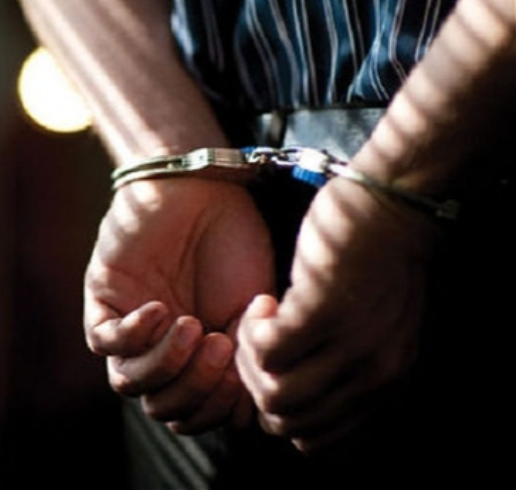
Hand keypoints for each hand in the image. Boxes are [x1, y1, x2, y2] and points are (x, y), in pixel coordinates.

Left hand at [84, 178, 273, 432]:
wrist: (206, 187)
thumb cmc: (233, 241)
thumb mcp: (253, 308)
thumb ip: (249, 359)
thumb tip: (243, 415)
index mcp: (196, 358)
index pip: (194, 413)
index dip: (217, 408)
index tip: (243, 377)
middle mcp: (159, 349)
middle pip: (160, 406)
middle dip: (195, 389)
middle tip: (221, 347)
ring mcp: (129, 326)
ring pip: (128, 383)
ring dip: (167, 365)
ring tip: (194, 327)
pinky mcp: (104, 298)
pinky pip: (103, 340)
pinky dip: (133, 335)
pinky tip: (161, 308)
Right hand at [236, 178, 440, 451]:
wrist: (398, 206)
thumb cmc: (379, 260)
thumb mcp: (376, 331)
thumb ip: (347, 369)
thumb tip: (294, 396)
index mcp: (385, 385)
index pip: (319, 441)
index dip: (281, 412)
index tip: (274, 371)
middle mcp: (371, 376)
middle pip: (288, 423)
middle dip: (256, 387)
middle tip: (256, 343)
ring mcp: (350, 346)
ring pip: (272, 393)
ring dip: (249, 359)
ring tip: (258, 322)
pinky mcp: (324, 312)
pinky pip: (266, 349)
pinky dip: (252, 328)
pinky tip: (265, 301)